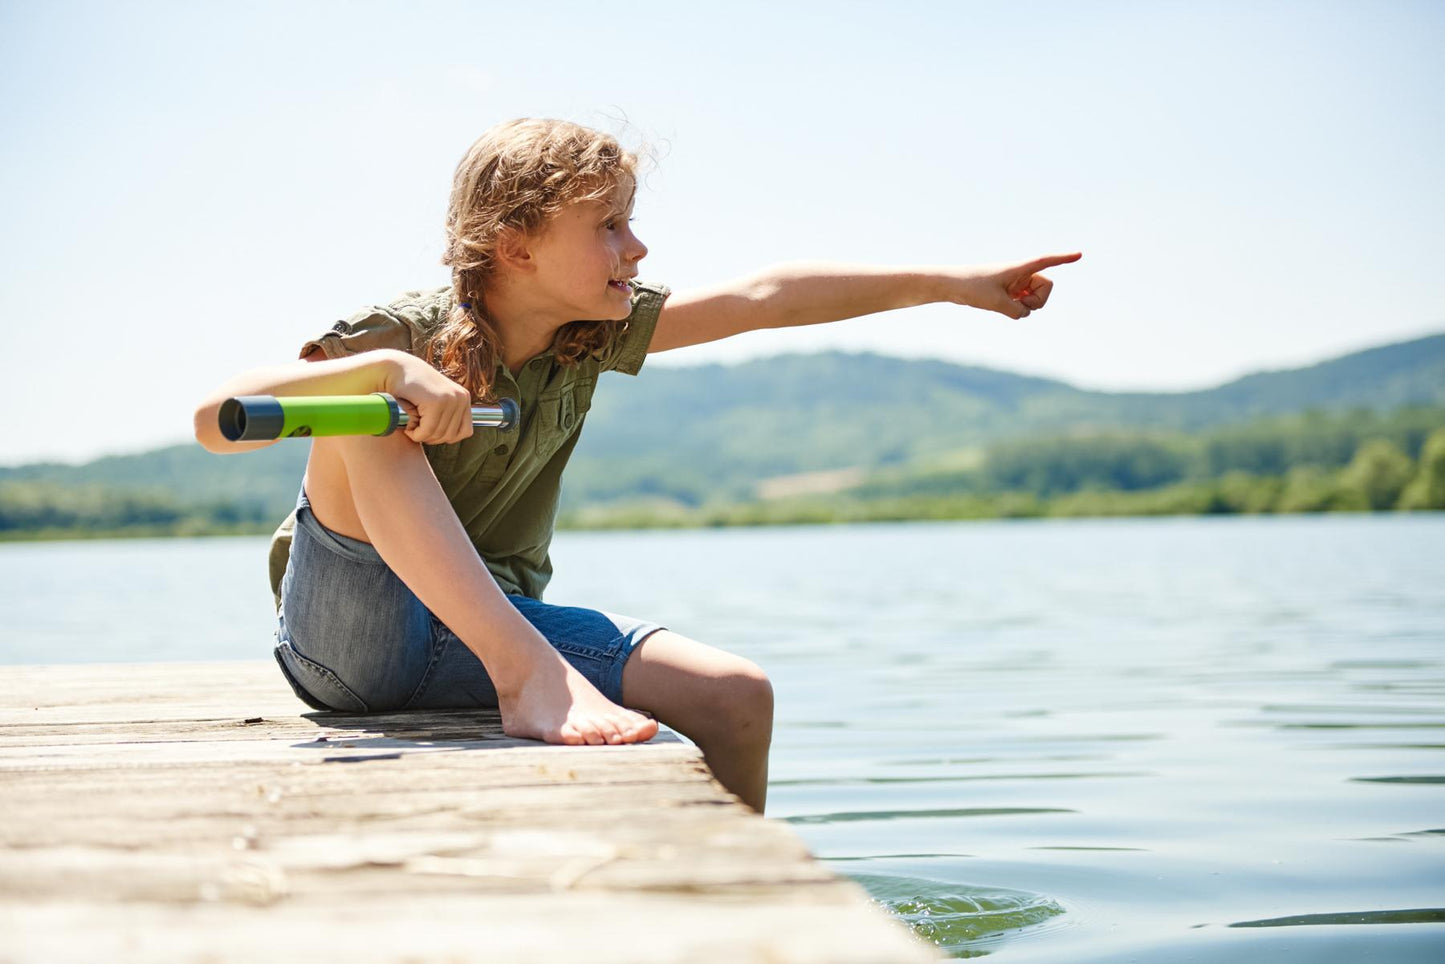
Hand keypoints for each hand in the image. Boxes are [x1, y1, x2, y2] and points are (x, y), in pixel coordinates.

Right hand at [378, 351, 474, 444]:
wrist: (393, 369)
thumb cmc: (411, 388)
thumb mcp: (436, 400)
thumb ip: (448, 416)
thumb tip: (452, 439)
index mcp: (464, 397)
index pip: (465, 432)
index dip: (444, 436)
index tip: (428, 429)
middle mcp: (461, 397)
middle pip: (451, 436)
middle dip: (431, 437)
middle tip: (417, 426)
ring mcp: (450, 399)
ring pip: (438, 435)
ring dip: (422, 435)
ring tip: (412, 423)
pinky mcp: (436, 402)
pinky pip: (427, 431)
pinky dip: (416, 434)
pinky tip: (408, 425)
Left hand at [948, 252, 1082, 319]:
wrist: (951, 285)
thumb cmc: (972, 287)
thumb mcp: (996, 303)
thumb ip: (1016, 311)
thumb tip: (1024, 314)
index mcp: (1019, 268)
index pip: (1046, 261)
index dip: (1063, 259)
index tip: (1079, 254)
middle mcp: (1021, 274)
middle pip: (1046, 287)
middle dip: (1038, 300)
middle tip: (1019, 304)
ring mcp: (1016, 284)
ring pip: (1035, 299)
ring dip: (1026, 306)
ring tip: (1006, 304)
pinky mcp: (1009, 292)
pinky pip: (1024, 304)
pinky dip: (1017, 309)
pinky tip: (1002, 306)